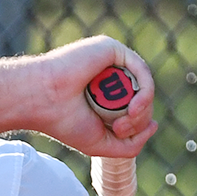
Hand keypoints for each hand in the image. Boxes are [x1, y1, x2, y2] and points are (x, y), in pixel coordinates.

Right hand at [29, 36, 159, 158]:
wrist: (41, 102)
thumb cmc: (63, 122)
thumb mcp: (100, 144)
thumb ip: (129, 144)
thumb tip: (155, 126)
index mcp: (103, 97)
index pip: (134, 109)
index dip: (137, 124)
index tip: (119, 133)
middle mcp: (108, 77)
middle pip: (142, 98)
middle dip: (139, 119)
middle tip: (119, 129)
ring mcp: (111, 63)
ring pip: (144, 86)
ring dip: (142, 108)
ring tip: (124, 120)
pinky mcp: (112, 50)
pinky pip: (141, 71)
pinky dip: (144, 91)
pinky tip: (133, 106)